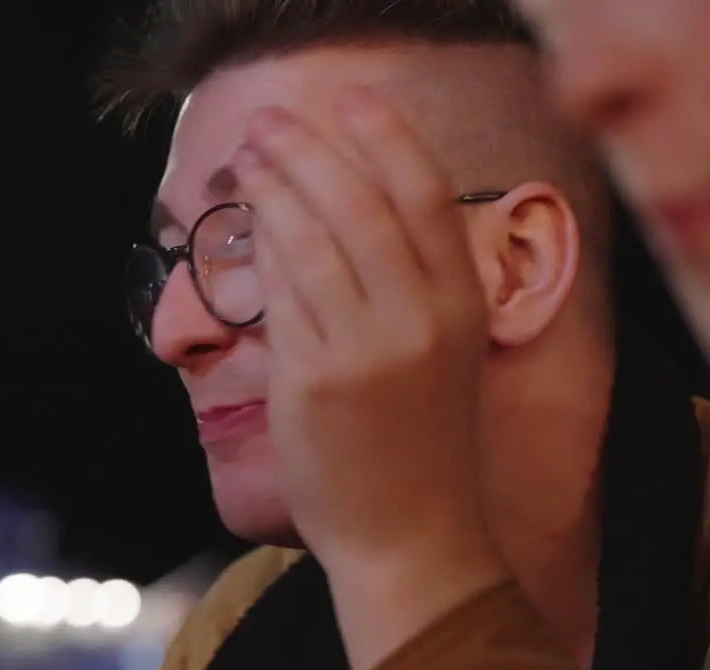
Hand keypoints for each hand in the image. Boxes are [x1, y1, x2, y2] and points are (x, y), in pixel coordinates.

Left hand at [231, 88, 507, 669]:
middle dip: (308, 150)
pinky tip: (247, 220)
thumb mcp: (444, 349)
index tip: (350, 97)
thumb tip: (350, 201)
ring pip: (309, 242)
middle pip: (358, 204)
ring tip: (247, 155)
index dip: (385, 135)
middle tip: (269, 123)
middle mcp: (419, 319)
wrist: (410, 533)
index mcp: (462, 303)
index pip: (425, 194)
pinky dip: (261, 248)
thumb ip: (413, 280)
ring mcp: (363, 350)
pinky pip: (280, 295)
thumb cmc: (423, 439)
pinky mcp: (312, 381)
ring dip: (272, 188)